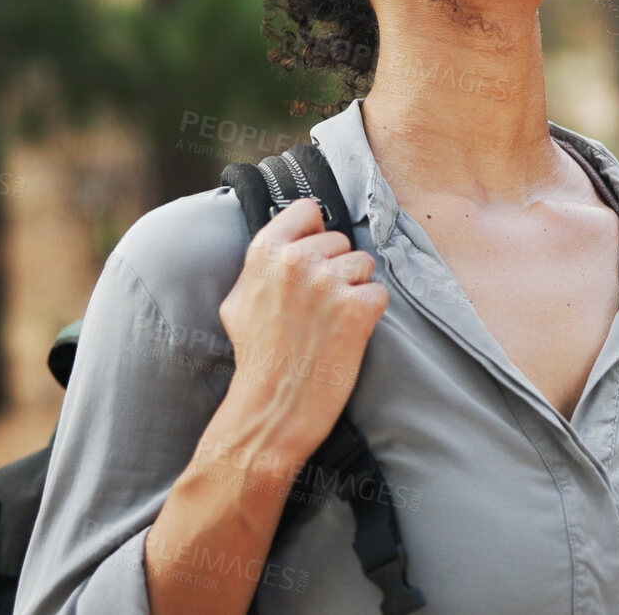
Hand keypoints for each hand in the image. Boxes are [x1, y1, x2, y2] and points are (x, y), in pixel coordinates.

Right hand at [217, 197, 388, 460]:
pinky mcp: (357, 309)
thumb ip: (263, 265)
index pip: (307, 210)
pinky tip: (346, 335)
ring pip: (364, 265)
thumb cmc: (257, 357)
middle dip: (336, 268)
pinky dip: (369, 314)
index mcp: (265, 252)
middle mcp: (296, 260)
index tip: (314, 254)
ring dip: (354, 290)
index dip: (314, 232)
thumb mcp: (239, 300)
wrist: (272, 408)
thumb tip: (289, 238)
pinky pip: (379, 294)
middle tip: (317, 307)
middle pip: (341, 240)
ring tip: (330, 322)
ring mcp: (328, 283)